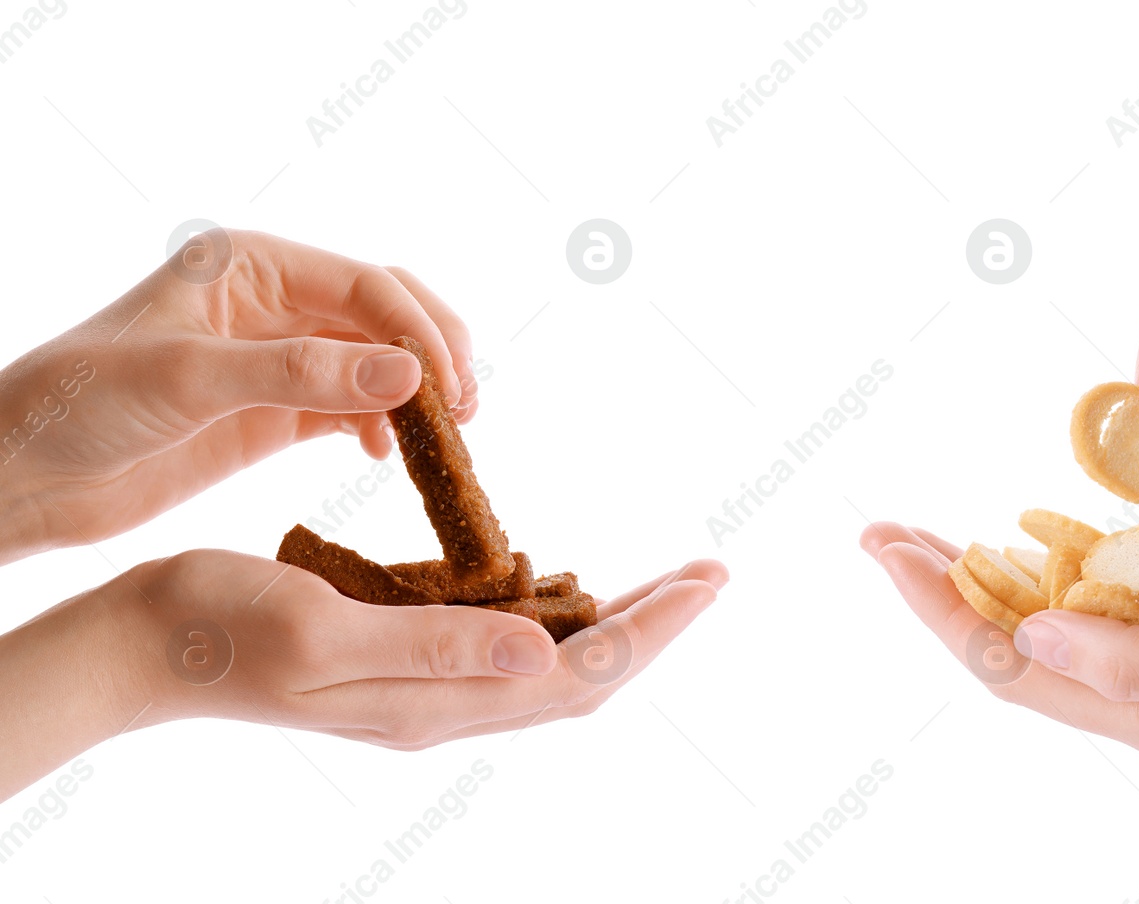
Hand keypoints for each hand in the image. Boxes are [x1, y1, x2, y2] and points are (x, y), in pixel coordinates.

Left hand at [0, 229, 477, 563]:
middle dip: (435, 355)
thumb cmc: (81, 403)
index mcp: (252, 263)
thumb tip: (408, 377)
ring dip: (418, 396)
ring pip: (380, 364)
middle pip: (388, 314)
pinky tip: (391, 456)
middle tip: (467, 410)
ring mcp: (279, 359)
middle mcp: (275, 302)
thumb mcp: (188, 378)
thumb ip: (298, 374)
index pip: (367, 284)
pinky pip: (354, 409)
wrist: (24, 473)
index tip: (450, 388)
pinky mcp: (276, 413)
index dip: (420, 331)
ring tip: (445, 440)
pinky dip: (386, 428)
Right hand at [0, 550, 726, 798]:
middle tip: (711, 574)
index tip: (707, 580)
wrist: (146, 645)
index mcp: (433, 703)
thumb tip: (544, 653)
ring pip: (549, 668)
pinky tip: (566, 586)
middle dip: (653, 628)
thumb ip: (436, 648)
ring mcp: (423, 692)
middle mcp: (442, 707)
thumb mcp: (325, 629)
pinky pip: (503, 652)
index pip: (577, 675)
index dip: (650, 630)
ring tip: (665, 582)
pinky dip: (553, 620)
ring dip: (613, 626)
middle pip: (580, 678)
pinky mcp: (402, 667)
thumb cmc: (219, 626)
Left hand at [862, 520, 1138, 778]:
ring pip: (1043, 626)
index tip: (886, 550)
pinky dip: (1046, 569)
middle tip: (881, 531)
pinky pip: (1094, 604)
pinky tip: (1018, 535)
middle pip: (1009, 648)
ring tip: (924, 532)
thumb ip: (1135, 663)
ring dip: (981, 578)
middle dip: (940, 589)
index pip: (1006, 668)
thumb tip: (1030, 642)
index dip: (939, 610)